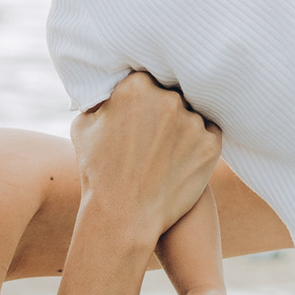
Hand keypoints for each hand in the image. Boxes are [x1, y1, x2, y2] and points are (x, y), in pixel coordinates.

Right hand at [72, 71, 223, 244]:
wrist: (124, 217)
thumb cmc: (98, 173)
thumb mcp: (83, 127)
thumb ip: (97, 98)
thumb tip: (106, 86)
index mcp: (135, 87)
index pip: (148, 77)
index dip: (145, 92)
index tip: (141, 108)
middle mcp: (167, 99)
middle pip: (173, 90)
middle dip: (164, 106)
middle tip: (154, 130)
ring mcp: (192, 121)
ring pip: (192, 111)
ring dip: (183, 124)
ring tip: (165, 150)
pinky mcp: (211, 144)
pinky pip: (209, 132)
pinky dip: (198, 142)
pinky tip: (181, 159)